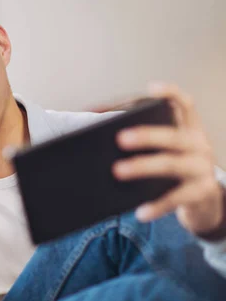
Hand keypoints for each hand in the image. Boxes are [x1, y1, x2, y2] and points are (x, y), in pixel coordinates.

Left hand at [113, 82, 223, 234]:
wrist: (205, 201)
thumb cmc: (174, 167)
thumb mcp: (166, 149)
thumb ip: (142, 137)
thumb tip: (95, 127)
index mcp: (189, 128)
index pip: (184, 104)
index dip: (170, 93)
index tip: (152, 88)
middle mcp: (199, 144)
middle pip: (173, 136)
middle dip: (146, 135)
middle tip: (119, 139)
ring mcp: (202, 169)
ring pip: (171, 165)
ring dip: (142, 167)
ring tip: (118, 171)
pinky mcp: (201, 193)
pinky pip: (176, 199)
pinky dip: (157, 205)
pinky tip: (140, 212)